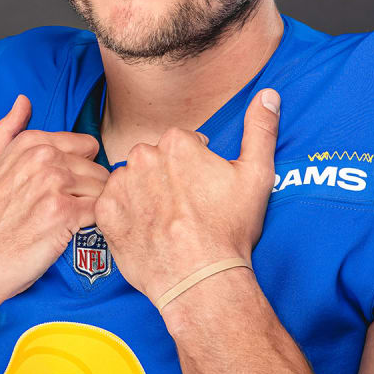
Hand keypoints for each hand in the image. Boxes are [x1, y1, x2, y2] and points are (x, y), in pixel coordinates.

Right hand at [0, 94, 109, 315]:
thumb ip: (5, 130)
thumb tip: (23, 101)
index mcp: (29, 142)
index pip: (84, 144)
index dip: (80, 169)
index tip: (68, 190)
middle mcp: (44, 157)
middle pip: (97, 166)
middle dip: (90, 189)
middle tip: (73, 212)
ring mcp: (55, 184)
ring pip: (103, 188)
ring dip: (95, 207)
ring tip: (76, 225)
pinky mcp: (65, 215)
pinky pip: (101, 210)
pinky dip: (97, 224)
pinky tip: (79, 234)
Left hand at [94, 88, 280, 306]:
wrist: (200, 279)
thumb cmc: (228, 230)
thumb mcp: (256, 176)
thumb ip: (260, 129)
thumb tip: (268, 95)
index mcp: (176, 143)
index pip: (181, 143)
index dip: (194, 166)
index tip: (202, 189)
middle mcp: (143, 156)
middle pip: (154, 158)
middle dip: (166, 177)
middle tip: (184, 207)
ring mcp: (121, 185)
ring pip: (131, 179)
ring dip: (144, 193)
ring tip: (165, 220)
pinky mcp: (106, 213)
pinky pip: (112, 203)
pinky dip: (125, 214)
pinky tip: (146, 229)